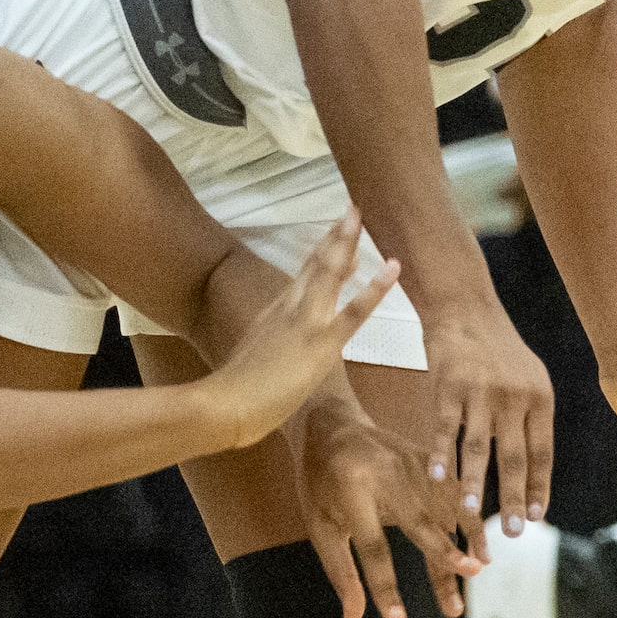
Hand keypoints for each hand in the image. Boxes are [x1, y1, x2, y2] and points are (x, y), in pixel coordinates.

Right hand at [206, 210, 399, 448]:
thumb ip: (266, 351)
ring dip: (346, 243)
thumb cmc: (231, 396)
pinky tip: (392, 268)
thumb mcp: (250, 363)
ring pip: (328, 274)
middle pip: (314, 265)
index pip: (302, 277)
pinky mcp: (320, 343)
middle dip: (334, 237)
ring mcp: (306, 322)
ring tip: (360, 215)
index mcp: (274, 314)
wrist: (224, 406)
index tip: (336, 234)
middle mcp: (289, 309)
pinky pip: (353, 312)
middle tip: (352, 211)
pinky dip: (374, 289)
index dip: (321, 254)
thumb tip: (274, 351)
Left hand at [289, 396, 478, 617]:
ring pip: (446, 505)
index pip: (372, 547)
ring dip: (465, 538)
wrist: (332, 424)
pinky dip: (469, 514)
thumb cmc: (320, 483)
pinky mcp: (427, 456)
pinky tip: (481, 541)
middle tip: (464, 587)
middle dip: (444, 555)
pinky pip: (454, 488)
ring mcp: (410, 462)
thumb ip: (339, 570)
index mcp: (352, 490)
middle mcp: (386, 474)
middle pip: (420, 523)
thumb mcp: (319, 524)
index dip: (385, 586)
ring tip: (480, 568)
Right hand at [421, 298, 554, 557]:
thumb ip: (530, 422)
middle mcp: (514, 397)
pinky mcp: (449, 385)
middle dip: (514, 498)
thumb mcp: (529, 380)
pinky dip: (440, 454)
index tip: (537, 519)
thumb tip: (532, 474)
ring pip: (478, 447)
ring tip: (472, 516)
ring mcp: (480, 391)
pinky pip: (445, 427)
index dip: (539, 487)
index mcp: (539, 399)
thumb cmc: (497, 352)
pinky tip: (437, 479)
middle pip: (515, 457)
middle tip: (514, 535)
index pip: (542, 453)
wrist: (465, 308)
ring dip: (476, 484)